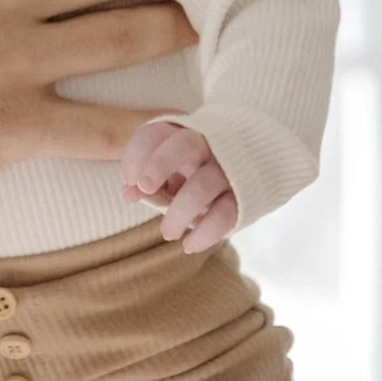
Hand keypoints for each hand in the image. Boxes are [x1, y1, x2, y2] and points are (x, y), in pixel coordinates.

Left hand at [123, 116, 237, 251]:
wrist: (252, 171)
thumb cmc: (197, 173)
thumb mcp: (171, 174)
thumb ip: (147, 180)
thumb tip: (129, 193)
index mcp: (182, 136)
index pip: (156, 134)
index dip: (138, 155)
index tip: (130, 180)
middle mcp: (207, 147)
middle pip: (184, 144)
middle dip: (159, 164)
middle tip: (144, 187)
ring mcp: (226, 171)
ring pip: (202, 186)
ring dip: (178, 213)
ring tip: (167, 233)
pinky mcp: (243, 197)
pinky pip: (224, 215)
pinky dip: (204, 234)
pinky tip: (189, 246)